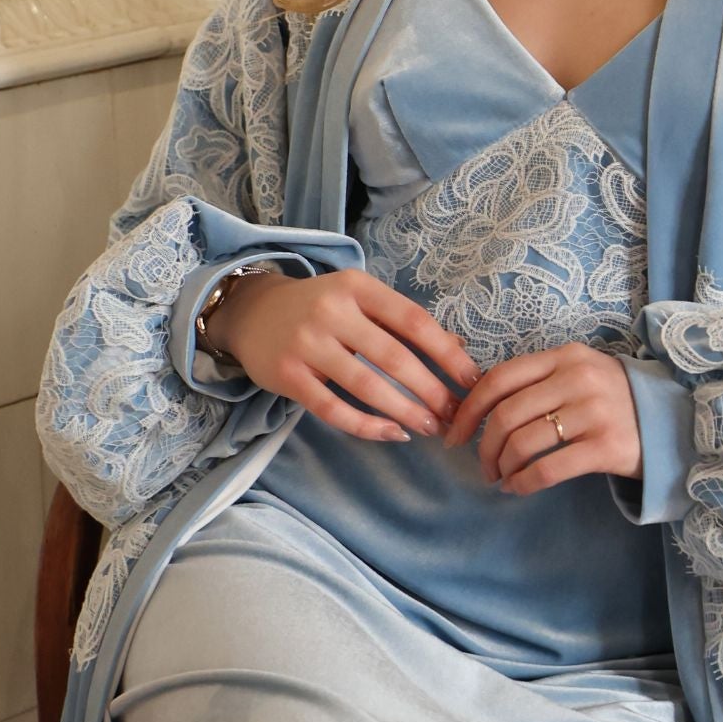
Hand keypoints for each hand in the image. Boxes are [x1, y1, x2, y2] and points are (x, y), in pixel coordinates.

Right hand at [204, 267, 480, 441]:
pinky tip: (392, 434)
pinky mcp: (289, 376)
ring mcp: (307, 344)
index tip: (471, 380)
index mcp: (358, 287)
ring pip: (367, 386)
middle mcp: (332, 311)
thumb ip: (402, 321)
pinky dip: (367, 426)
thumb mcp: (359, 300)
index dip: (447, 354)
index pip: (413, 321)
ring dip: (405, 412)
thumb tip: (459, 348)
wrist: (251, 312)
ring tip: (429, 428)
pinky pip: (334, 410)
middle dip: (431, 391)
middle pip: (394, 357)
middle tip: (455, 415)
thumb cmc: (319, 308)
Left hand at [442, 342, 642, 493]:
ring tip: (501, 477)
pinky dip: (523, 482)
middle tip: (482, 465)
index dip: (469, 408)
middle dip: (483, 446)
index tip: (456, 432)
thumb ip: (538, 381)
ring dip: (501, 466)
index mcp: (565, 357)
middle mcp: (578, 378)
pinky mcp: (606, 446)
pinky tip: (518, 488)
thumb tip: (475, 403)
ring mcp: (594, 412)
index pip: (500, 377)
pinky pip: (548, 468)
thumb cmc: (615, 401)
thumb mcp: (580, 375)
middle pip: (506, 414)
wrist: (673, 424)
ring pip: (522, 442)